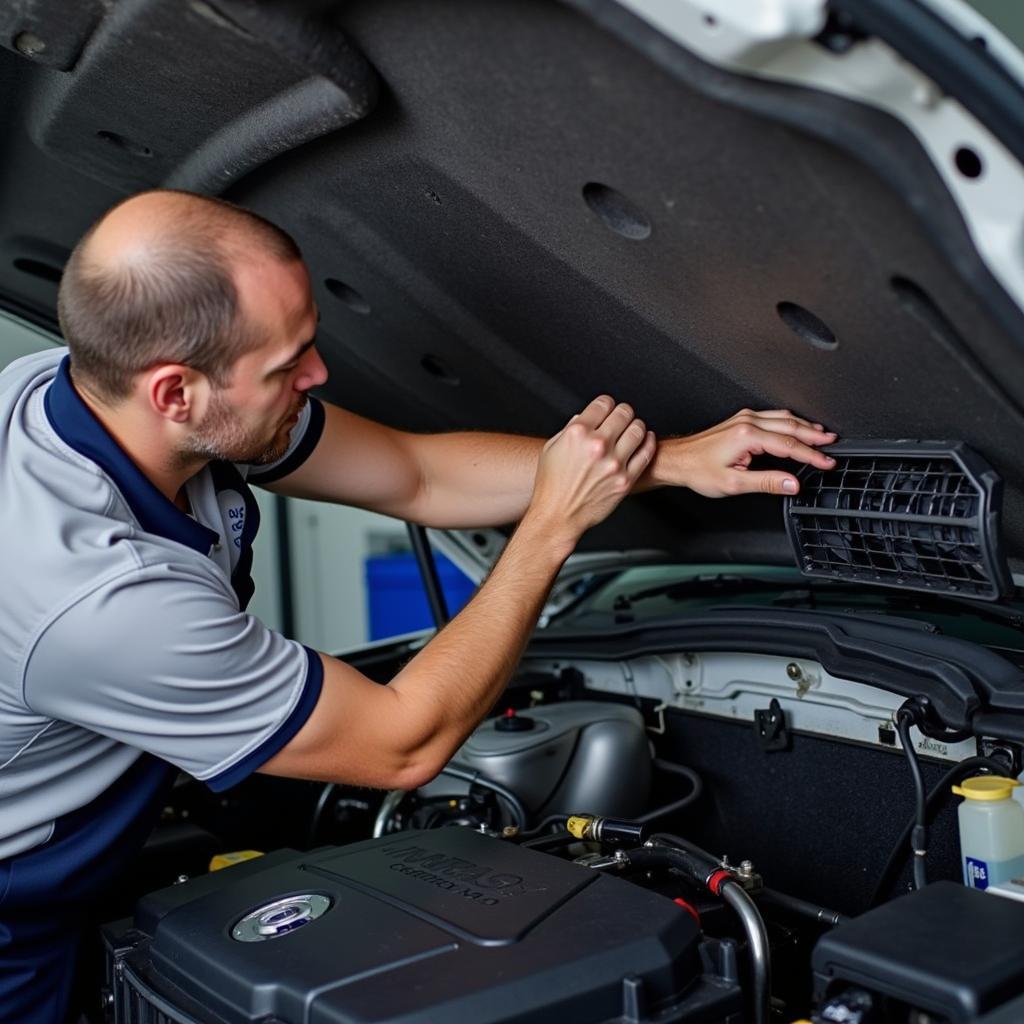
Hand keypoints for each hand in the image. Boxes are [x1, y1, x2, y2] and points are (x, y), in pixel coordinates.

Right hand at [526, 395, 656, 548]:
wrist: (558, 515)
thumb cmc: (551, 485)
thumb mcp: (552, 449)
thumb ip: (570, 430)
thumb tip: (584, 417)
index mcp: (577, 433)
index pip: (604, 403)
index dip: (607, 403)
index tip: (608, 407)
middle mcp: (598, 445)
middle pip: (624, 412)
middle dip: (624, 412)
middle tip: (623, 416)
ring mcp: (614, 463)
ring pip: (638, 430)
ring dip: (637, 426)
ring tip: (633, 428)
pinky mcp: (626, 479)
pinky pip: (646, 454)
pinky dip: (649, 443)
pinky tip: (645, 440)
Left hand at [660, 409, 836, 497]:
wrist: (678, 460)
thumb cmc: (698, 470)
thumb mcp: (734, 483)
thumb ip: (766, 482)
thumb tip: (792, 484)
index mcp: (747, 435)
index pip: (790, 445)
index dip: (812, 455)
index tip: (827, 462)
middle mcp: (747, 422)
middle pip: (791, 426)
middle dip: (815, 436)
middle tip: (833, 445)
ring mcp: (744, 418)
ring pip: (784, 418)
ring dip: (805, 426)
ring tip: (823, 435)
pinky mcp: (741, 419)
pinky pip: (773, 417)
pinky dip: (790, 422)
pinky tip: (798, 427)